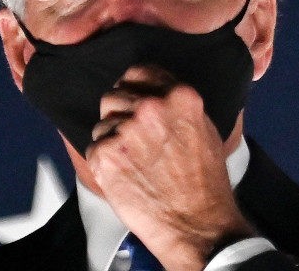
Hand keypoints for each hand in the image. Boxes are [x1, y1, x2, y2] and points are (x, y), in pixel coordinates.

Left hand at [86, 65, 254, 269]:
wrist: (198, 225)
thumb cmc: (204, 183)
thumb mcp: (203, 128)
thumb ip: (176, 104)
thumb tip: (155, 92)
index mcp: (178, 96)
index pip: (138, 72)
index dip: (134, 87)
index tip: (133, 99)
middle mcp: (150, 108)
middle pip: (114, 95)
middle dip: (120, 113)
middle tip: (133, 137)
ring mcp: (125, 130)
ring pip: (102, 122)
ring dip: (112, 138)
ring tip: (134, 161)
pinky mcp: (105, 155)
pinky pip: (94, 147)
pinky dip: (104, 160)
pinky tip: (125, 174)